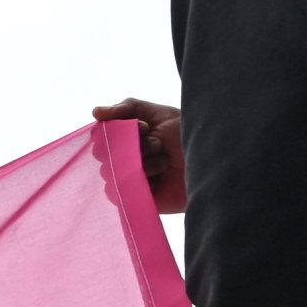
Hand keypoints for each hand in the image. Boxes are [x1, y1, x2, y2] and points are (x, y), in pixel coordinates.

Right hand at [92, 98, 186, 213]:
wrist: (211, 162)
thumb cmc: (188, 135)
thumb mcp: (159, 113)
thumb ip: (127, 107)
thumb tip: (95, 112)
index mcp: (127, 139)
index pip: (102, 136)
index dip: (119, 131)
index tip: (145, 127)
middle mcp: (125, 159)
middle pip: (104, 154)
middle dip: (134, 147)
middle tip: (159, 145)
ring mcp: (129, 179)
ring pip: (111, 173)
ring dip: (141, 164)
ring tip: (165, 163)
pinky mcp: (136, 198)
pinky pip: (116, 194)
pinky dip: (136, 183)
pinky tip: (158, 179)